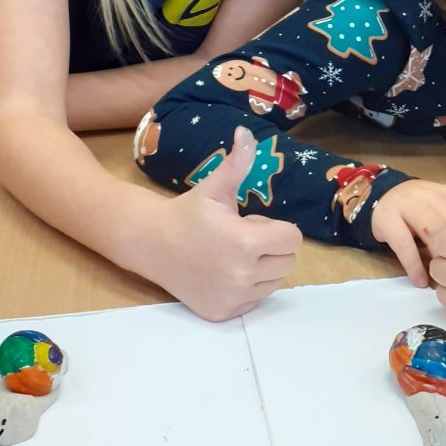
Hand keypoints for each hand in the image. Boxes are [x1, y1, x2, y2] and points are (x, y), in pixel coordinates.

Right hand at [152, 127, 301, 321]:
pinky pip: (256, 300)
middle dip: (270, 247)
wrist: (152, 244)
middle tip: (240, 237)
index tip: (250, 222)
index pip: (293, 239)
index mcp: (245, 244)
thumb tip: (246, 131)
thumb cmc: (188, 212)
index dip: (275, 227)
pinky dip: (247, 288)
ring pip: (274, 282)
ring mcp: (232, 298)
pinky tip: (223, 272)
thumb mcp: (214, 187)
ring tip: (232, 254)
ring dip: (262, 268)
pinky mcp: (223, 313)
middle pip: (286, 261)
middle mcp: (241, 276)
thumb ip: (237, 162)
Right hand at [371, 179, 445, 287]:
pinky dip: (414, 265)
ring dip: (439, 258)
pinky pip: (404, 244)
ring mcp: (406, 203)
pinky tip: (420, 281)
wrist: (381, 198)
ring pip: (430, 231)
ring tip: (444, 280)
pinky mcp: (387, 218)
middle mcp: (427, 193)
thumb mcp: (444, 210)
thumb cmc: (420, 212)